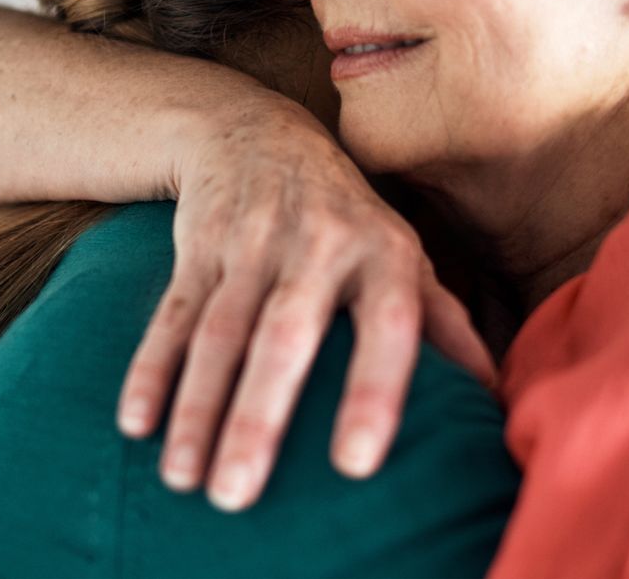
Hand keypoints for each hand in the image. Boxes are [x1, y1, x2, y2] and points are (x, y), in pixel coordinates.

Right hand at [117, 98, 496, 512]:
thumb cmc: (347, 217)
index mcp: (385, 253)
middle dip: (258, 417)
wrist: (257, 131)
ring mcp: (253, 242)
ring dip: (196, 407)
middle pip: (285, 338)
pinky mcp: (198, 246)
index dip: (374, 392)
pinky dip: (150, 369)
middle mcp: (320, 244)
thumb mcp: (403, 253)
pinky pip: (171, 314)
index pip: (389, 326)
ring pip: (219, 332)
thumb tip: (493, 398)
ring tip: (181, 479)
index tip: (355, 464)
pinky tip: (135, 425)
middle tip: (238, 497)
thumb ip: (444, 323)